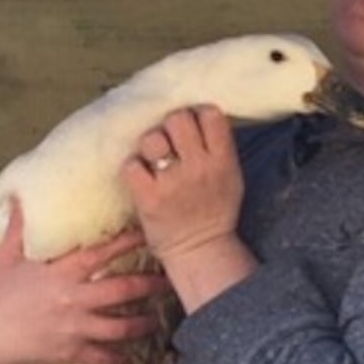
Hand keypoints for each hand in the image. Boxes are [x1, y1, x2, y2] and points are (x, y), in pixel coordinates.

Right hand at [0, 200, 166, 363]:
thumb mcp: (5, 261)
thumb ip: (18, 231)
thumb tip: (17, 198)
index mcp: (59, 273)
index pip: (101, 253)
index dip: (127, 242)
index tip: (147, 234)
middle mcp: (71, 299)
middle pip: (123, 290)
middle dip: (150, 285)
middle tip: (168, 281)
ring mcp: (73, 328)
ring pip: (121, 327)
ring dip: (143, 324)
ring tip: (157, 319)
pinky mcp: (70, 353)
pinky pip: (104, 358)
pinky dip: (120, 358)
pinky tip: (132, 355)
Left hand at [122, 105, 257, 311]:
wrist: (200, 249)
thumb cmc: (216, 210)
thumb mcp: (232, 176)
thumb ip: (220, 147)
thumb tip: (201, 115)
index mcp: (223, 160)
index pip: (210, 114)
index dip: (198, 115)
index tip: (193, 126)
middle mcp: (199, 167)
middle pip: (178, 119)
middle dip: (171, 126)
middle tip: (170, 140)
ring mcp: (172, 182)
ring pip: (152, 138)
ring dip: (150, 145)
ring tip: (154, 158)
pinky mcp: (148, 196)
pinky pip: (132, 165)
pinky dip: (134, 168)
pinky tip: (142, 176)